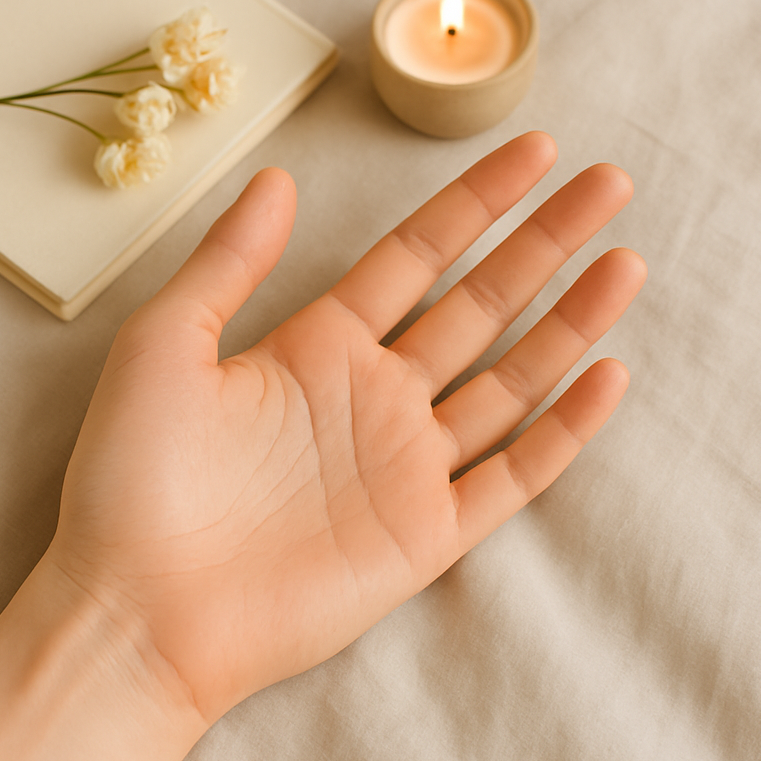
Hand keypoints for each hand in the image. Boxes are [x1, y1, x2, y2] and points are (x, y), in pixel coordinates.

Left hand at [47, 132, 645, 723]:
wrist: (139, 608)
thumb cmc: (134, 477)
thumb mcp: (166, 344)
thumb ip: (228, 263)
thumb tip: (276, 177)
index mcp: (315, 346)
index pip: (415, 256)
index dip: (475, 203)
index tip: (533, 153)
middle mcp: (370, 397)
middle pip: (478, 304)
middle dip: (544, 244)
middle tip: (607, 183)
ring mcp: (403, 466)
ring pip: (509, 381)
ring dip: (570, 324)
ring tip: (625, 262)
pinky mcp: (423, 536)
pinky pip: (511, 476)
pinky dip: (562, 432)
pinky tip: (606, 379)